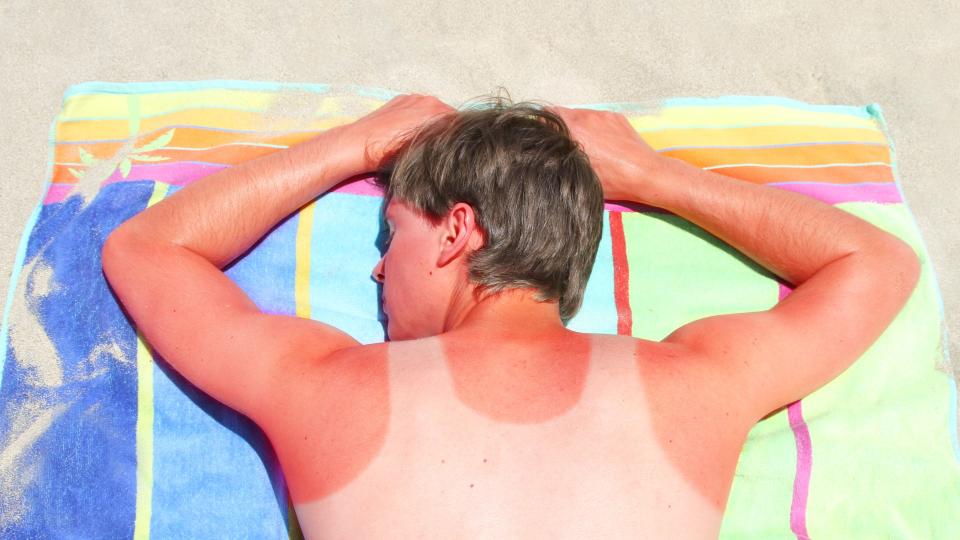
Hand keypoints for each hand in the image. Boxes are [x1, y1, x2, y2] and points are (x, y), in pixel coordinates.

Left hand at [341, 93, 455, 172]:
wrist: (360, 144)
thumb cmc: (390, 153)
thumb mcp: (423, 152)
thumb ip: (440, 142)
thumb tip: (451, 144)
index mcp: (437, 112)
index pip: (459, 122)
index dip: (458, 136)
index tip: (454, 148)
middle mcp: (429, 100)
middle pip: (447, 114)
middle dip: (445, 128)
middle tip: (440, 145)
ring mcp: (414, 98)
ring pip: (432, 110)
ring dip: (431, 122)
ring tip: (423, 138)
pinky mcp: (401, 99)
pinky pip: (417, 107)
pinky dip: (418, 116)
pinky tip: (409, 130)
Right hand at [546, 105, 662, 201]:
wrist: (646, 174)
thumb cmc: (613, 181)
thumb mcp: (578, 175)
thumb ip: (560, 159)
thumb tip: (548, 154)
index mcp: (574, 130)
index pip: (546, 117)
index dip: (539, 126)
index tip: (539, 137)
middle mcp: (587, 117)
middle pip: (561, 114)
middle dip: (557, 126)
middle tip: (559, 143)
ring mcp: (603, 115)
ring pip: (579, 114)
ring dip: (575, 126)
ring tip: (581, 145)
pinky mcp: (615, 117)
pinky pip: (596, 117)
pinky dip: (592, 127)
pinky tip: (599, 144)